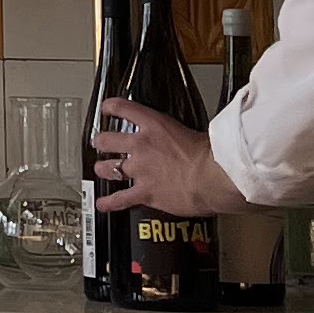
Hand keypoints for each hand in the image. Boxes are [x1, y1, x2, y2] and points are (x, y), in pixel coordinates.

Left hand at [91, 98, 237, 216]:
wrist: (213, 177)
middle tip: (100, 142)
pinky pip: (119, 199)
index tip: (107, 108)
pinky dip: (109, 203)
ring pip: (108, 168)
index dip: (112, 107)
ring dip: (103, 169)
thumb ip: (183, 136)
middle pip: (108, 139)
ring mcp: (140, 170)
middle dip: (101, 141)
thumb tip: (189, 142)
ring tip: (100, 169)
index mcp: (155, 126)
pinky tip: (102, 204)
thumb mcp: (195, 132)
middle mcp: (142, 146)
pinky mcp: (144, 193)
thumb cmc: (211, 155)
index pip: (124, 109)